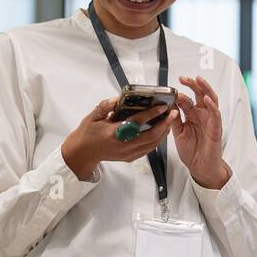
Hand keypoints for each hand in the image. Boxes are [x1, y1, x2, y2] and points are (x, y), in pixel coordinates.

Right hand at [61, 96, 176, 180]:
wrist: (83, 152)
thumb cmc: (88, 133)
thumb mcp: (93, 116)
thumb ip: (105, 106)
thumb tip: (117, 99)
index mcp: (114, 133)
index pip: (137, 122)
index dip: (151, 114)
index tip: (162, 107)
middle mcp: (123, 145)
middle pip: (150, 136)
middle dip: (164, 125)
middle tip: (173, 114)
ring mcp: (128, 153)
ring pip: (152, 144)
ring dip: (163, 133)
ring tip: (169, 121)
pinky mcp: (130, 157)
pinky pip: (148, 149)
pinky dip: (157, 140)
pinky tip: (161, 132)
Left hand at [173, 74, 229, 188]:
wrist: (200, 168)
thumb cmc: (192, 152)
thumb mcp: (178, 134)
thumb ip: (174, 120)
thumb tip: (168, 106)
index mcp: (192, 116)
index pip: (186, 100)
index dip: (179, 94)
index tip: (171, 90)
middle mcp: (202, 116)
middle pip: (199, 95)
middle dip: (192, 84)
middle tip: (183, 78)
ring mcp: (210, 121)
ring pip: (210, 100)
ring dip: (205, 89)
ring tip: (198, 80)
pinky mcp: (216, 128)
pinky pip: (216, 114)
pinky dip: (212, 106)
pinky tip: (206, 99)